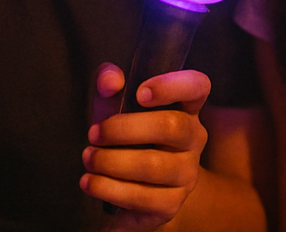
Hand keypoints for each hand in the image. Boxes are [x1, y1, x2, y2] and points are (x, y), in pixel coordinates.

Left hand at [83, 63, 211, 229]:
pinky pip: (142, 197)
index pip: (197, 87)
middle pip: (172, 126)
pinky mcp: (171, 204)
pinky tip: (90, 182)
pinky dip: (109, 188)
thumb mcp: (115, 107)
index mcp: (186, 107)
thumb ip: (110, 86)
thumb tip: (109, 80)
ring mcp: (187, 173)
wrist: (136, 188)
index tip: (140, 92)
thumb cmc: (127, 137)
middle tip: (94, 133)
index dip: (173, 86)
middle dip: (124, 129)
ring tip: (88, 158)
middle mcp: (194, 138)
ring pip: (154, 165)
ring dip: (111, 161)